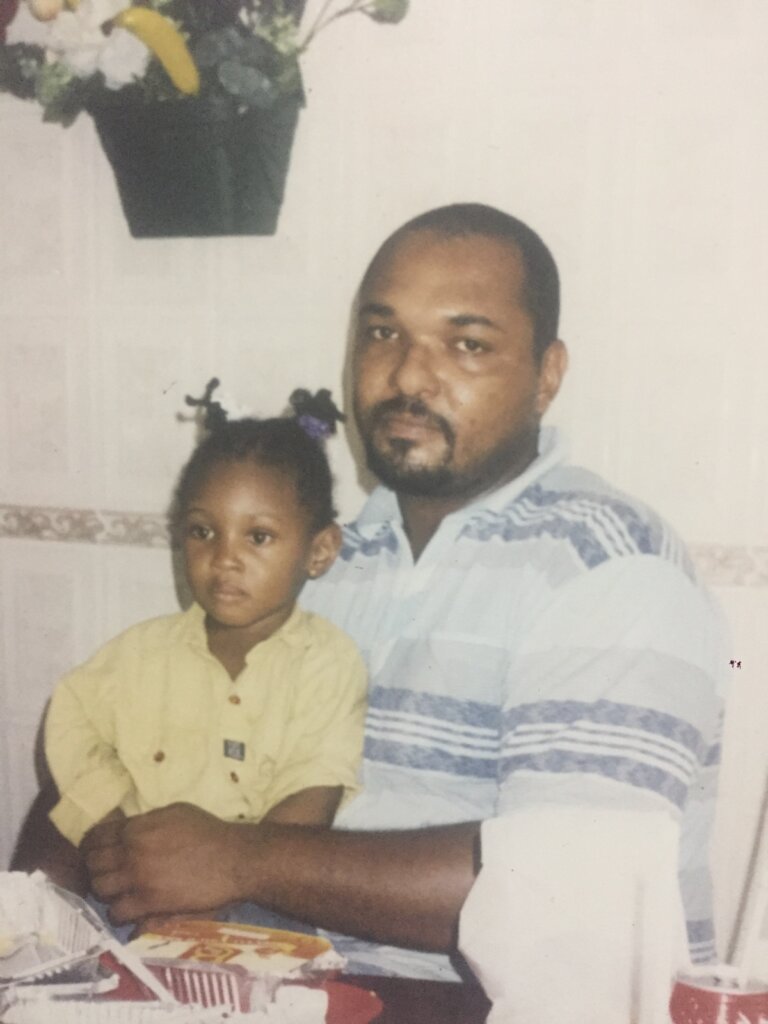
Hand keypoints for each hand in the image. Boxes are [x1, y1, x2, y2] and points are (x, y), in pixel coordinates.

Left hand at [82, 803, 247, 923]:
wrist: (234, 859)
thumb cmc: (208, 831)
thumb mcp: (175, 812)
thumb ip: (145, 821)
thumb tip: (123, 829)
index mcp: (137, 827)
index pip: (96, 836)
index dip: (91, 844)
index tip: (95, 851)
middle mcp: (132, 851)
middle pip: (92, 863)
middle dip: (95, 867)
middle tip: (105, 872)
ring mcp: (139, 878)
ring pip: (99, 888)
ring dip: (105, 890)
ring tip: (117, 890)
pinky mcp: (150, 903)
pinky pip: (117, 912)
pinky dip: (119, 911)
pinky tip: (129, 907)